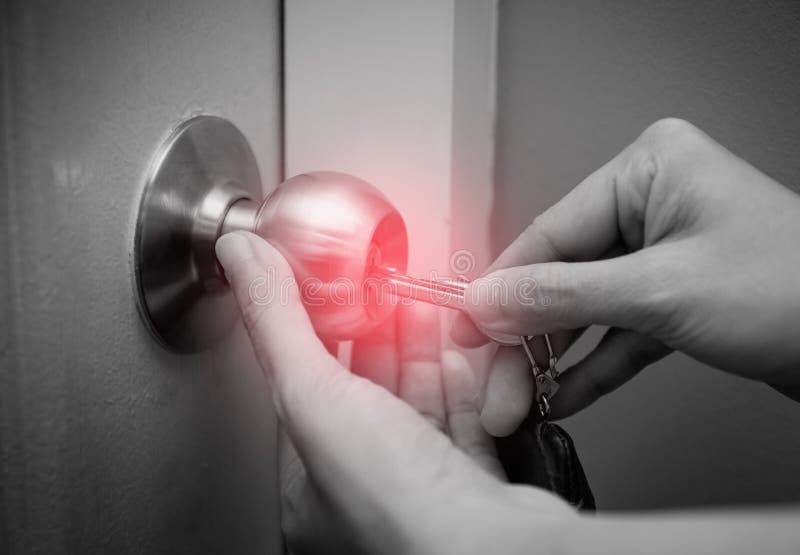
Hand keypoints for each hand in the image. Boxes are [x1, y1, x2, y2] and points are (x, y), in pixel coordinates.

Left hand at [216, 231, 573, 554]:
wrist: (499, 553)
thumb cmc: (397, 508)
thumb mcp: (315, 396)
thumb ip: (277, 322)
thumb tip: (242, 259)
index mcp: (312, 485)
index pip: (307, 392)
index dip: (320, 334)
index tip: (331, 291)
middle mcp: (367, 492)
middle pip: (371, 394)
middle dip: (380, 334)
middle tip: (386, 286)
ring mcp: (424, 490)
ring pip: (422, 404)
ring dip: (426, 349)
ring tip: (428, 302)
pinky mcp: (475, 485)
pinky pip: (467, 420)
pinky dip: (468, 379)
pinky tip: (467, 347)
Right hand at [452, 118, 799, 433]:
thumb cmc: (795, 291)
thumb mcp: (659, 292)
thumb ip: (561, 297)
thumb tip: (488, 301)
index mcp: (649, 169)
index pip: (551, 232)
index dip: (502, 287)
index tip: (465, 326)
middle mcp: (654, 204)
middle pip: (563, 275)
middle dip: (527, 337)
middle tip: (493, 380)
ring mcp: (666, 252)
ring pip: (587, 308)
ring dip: (552, 358)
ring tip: (519, 397)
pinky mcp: (678, 297)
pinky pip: (619, 330)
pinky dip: (592, 366)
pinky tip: (562, 395)